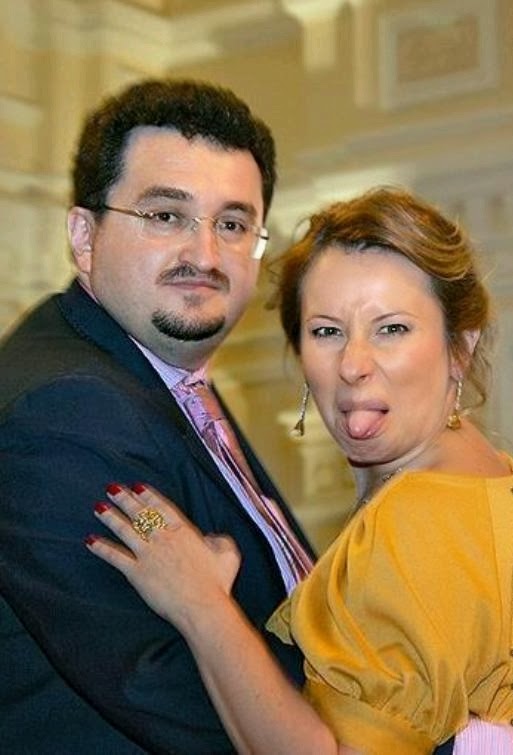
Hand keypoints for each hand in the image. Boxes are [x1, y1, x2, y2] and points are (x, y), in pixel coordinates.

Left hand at [86, 484, 240, 633]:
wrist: (202, 606)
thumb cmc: (217, 582)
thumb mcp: (228, 554)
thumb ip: (220, 540)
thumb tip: (212, 537)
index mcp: (183, 531)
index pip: (161, 506)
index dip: (147, 495)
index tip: (137, 486)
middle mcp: (163, 538)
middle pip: (139, 513)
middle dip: (124, 499)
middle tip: (112, 488)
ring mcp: (148, 554)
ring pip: (124, 530)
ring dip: (110, 517)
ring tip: (98, 507)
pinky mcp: (137, 573)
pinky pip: (115, 557)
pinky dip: (102, 548)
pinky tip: (90, 540)